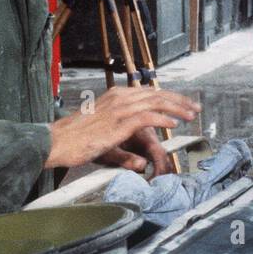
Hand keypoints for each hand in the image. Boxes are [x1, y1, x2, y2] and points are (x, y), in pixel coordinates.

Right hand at [45, 86, 198, 169]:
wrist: (57, 141)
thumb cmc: (77, 139)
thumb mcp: (106, 136)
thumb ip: (125, 146)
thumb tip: (142, 161)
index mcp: (116, 96)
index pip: (149, 92)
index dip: (170, 97)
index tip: (184, 104)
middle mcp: (119, 98)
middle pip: (156, 94)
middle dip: (179, 100)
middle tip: (195, 107)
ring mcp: (119, 109)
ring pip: (155, 102)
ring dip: (176, 108)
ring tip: (190, 114)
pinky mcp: (118, 122)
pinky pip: (146, 117)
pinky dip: (162, 119)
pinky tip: (173, 124)